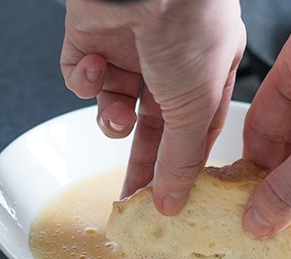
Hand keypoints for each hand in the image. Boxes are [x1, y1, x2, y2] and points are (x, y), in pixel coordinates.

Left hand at [61, 0, 244, 213]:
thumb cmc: (189, 24)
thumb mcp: (196, 105)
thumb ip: (181, 158)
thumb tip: (175, 202)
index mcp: (208, 70)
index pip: (195, 131)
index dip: (180, 165)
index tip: (169, 200)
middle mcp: (171, 61)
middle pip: (152, 127)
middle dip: (140, 161)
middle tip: (131, 196)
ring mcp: (130, 50)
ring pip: (113, 107)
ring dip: (111, 119)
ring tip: (117, 112)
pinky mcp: (91, 42)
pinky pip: (82, 79)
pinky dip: (85, 81)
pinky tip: (97, 66)